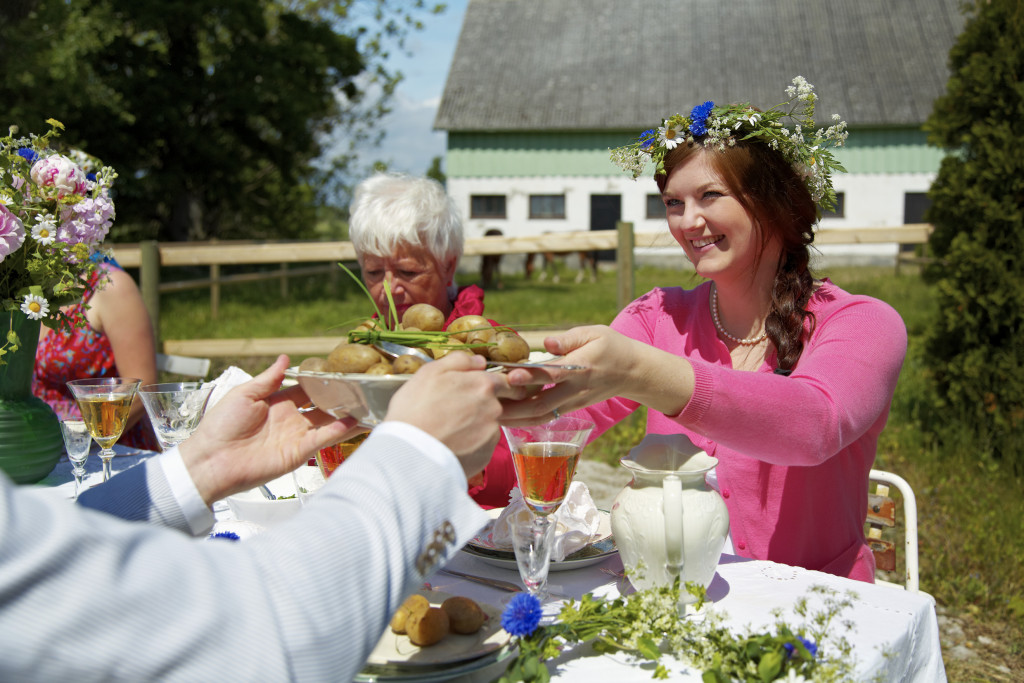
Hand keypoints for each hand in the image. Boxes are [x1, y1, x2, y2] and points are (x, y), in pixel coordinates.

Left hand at [180, 355, 357, 504]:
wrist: (211, 461)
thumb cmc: (220, 426)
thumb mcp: (243, 394)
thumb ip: (268, 379)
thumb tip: (285, 358)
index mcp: (277, 403)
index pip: (306, 389)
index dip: (321, 381)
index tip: (340, 371)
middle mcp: (290, 419)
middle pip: (322, 406)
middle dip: (340, 397)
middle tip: (361, 387)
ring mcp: (296, 436)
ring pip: (328, 423)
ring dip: (346, 415)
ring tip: (367, 405)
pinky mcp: (297, 453)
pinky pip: (322, 439)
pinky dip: (339, 431)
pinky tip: (354, 421)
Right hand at [384, 352, 524, 477]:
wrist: (410, 452)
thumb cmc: (415, 409)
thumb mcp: (429, 372)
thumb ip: (458, 361)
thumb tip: (479, 361)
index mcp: (482, 384)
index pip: (504, 381)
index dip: (496, 384)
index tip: (489, 389)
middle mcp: (493, 408)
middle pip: (495, 404)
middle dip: (482, 406)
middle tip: (458, 412)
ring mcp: (491, 432)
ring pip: (488, 425)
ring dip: (475, 426)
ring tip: (449, 430)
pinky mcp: (486, 454)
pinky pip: (482, 445)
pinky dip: (471, 444)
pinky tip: (453, 444)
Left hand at [499, 325, 695, 425]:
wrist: (634, 372)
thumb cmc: (612, 346)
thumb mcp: (595, 333)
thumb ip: (570, 338)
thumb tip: (547, 343)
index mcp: (581, 366)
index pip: (552, 373)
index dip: (530, 376)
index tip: (508, 375)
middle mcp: (576, 388)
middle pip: (542, 403)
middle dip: (514, 407)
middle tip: (488, 404)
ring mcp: (574, 402)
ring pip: (542, 415)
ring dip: (516, 419)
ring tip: (491, 416)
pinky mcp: (572, 408)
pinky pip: (546, 418)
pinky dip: (525, 421)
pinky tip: (506, 419)